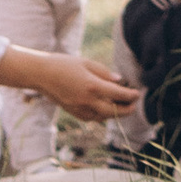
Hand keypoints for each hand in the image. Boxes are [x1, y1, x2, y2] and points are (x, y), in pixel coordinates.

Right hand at [0, 47, 141, 119]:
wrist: (42, 75)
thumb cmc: (64, 64)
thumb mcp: (86, 62)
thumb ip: (104, 73)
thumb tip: (120, 81)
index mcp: (93, 86)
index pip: (119, 95)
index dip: (131, 95)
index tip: (138, 93)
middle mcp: (88, 101)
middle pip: (115, 111)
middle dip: (127, 109)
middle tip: (134, 104)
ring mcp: (81, 110)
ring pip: (105, 117)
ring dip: (115, 113)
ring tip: (122, 105)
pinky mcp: (75, 114)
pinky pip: (94, 118)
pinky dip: (103, 115)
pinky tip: (105, 107)